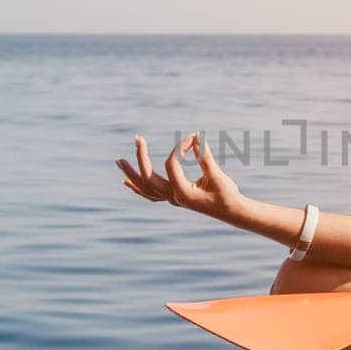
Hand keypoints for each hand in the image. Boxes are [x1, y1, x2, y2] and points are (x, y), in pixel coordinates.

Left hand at [116, 133, 241, 219]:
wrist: (231, 212)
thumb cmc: (226, 194)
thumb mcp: (216, 175)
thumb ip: (205, 157)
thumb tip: (196, 137)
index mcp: (182, 192)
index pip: (171, 164)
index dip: (180, 148)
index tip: (192, 137)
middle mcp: (173, 197)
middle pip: (148, 178)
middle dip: (140, 158)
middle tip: (138, 139)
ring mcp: (171, 199)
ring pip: (145, 188)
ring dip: (131, 174)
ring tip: (119, 162)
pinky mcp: (174, 198)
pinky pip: (150, 194)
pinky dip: (137, 187)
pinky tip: (127, 182)